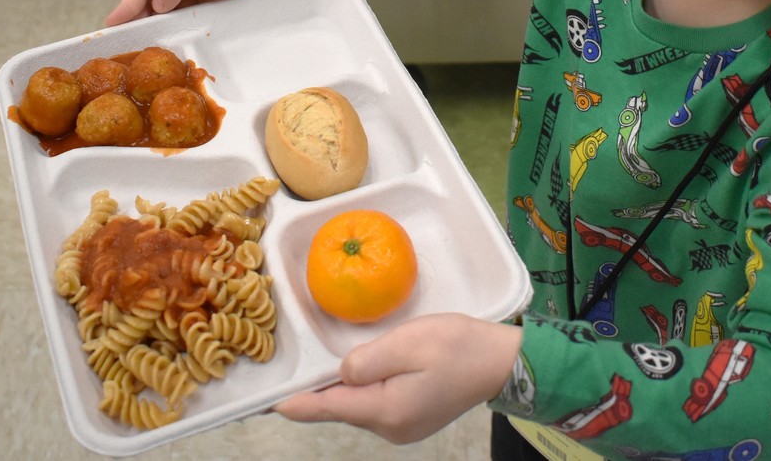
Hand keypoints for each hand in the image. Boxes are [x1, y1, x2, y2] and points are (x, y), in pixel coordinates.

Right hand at [105, 0, 311, 25]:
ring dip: (151, 22)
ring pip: (162, 6)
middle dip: (135, 16)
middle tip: (120, 41)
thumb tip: (154, 5)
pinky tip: (163, 38)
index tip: (111, 25)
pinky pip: (178, 12)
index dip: (126, 4)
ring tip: (136, 44)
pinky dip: (169, 24)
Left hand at [275, 313, 521, 443]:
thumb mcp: (408, 343)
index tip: (269, 405)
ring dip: (349, 384)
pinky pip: (379, 402)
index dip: (299, 404)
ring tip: (339, 362)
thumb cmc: (456, 347)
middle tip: (299, 371)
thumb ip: (367, 360)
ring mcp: (403, 426)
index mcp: (385, 410)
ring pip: (362, 404)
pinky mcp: (414, 417)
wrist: (501, 362)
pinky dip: (369, 386)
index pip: (329, 407)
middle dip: (324, 388)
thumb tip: (342, 373)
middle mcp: (390, 427)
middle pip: (344, 406)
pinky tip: (371, 368)